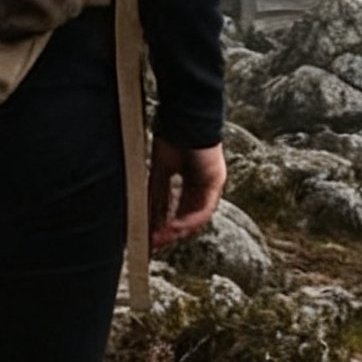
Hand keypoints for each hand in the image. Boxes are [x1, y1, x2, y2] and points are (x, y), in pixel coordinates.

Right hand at [149, 138, 225, 253]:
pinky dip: (189, 220)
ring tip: (162, 239)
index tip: (150, 237)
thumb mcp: (159, 171)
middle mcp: (203, 183)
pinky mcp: (216, 180)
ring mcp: (211, 183)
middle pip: (188, 215)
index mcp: (191, 179)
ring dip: (178, 230)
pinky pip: (204, 207)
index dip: (164, 224)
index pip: (178, 208)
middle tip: (154, 244)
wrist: (183, 117)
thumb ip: (157, 194)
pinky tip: (175, 227)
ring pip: (197, 216)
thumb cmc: (171, 136)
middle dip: (170, 232)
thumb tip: (145, 215)